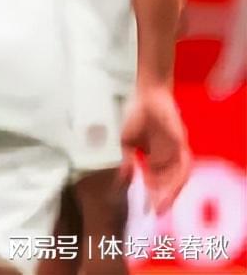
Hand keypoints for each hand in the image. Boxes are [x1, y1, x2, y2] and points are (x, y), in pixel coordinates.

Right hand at [120, 84, 191, 212]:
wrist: (147, 95)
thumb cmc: (136, 116)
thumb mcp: (126, 142)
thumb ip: (126, 161)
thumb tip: (122, 179)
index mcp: (151, 159)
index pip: (152, 182)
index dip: (149, 196)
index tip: (145, 209)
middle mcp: (165, 159)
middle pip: (166, 184)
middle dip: (162, 199)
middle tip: (155, 212)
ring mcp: (174, 152)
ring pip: (177, 178)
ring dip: (171, 192)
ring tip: (163, 203)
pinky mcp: (181, 144)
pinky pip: (185, 164)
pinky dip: (179, 176)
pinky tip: (173, 186)